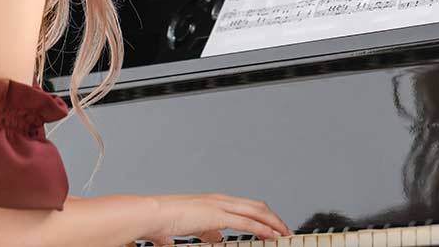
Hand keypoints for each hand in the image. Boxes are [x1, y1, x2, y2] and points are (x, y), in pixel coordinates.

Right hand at [134, 193, 292, 244]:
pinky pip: (247, 223)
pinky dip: (263, 230)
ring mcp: (221, 206)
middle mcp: (221, 200)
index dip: (263, 215)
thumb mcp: (192, 226)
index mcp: (215, 201)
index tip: (273, 226)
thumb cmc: (165, 220)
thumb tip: (215, 237)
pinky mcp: (218, 216)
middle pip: (258, 206)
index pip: (247, 205)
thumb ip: (206, 231)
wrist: (153, 214)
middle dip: (274, 218)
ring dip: (274, 223)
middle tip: (285, 230)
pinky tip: (272, 236)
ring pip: (257, 213)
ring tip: (284, 234)